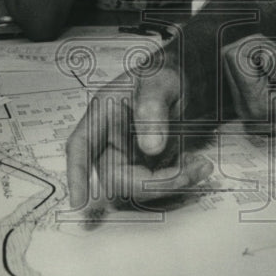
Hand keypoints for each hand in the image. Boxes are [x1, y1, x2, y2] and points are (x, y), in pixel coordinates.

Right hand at [65, 57, 212, 211]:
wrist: (186, 78)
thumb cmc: (164, 73)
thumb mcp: (159, 83)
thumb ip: (152, 110)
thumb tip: (150, 148)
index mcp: (104, 114)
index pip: (81, 146)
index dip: (76, 174)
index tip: (78, 201)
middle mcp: (113, 139)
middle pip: (115, 176)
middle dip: (148, 183)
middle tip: (185, 174)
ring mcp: (131, 155)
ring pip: (139, 186)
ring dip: (170, 183)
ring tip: (199, 166)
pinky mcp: (150, 165)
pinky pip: (159, 184)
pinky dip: (180, 179)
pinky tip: (198, 164)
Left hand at [221, 34, 275, 131]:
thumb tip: (261, 55)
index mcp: (258, 105)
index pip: (235, 56)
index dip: (257, 45)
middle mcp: (245, 110)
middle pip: (228, 58)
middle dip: (253, 48)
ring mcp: (244, 108)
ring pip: (232, 63)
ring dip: (254, 55)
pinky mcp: (246, 103)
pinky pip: (238, 71)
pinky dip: (255, 64)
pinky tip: (274, 72)